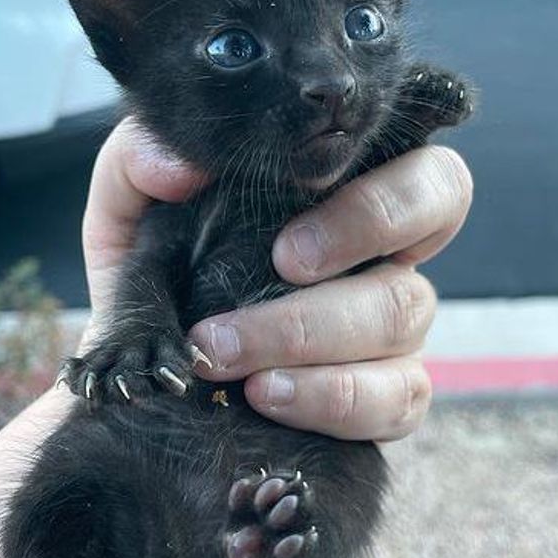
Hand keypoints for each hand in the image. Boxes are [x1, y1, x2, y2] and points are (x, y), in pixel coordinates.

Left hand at [82, 117, 472, 440]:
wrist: (137, 370)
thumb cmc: (152, 273)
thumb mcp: (129, 205)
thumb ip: (139, 155)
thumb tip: (180, 166)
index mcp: (346, 199)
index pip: (425, 177)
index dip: (384, 201)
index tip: (287, 242)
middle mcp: (383, 261)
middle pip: (429, 232)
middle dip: (354, 253)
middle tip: (277, 274)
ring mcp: (392, 336)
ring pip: (405, 321)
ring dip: (312, 339)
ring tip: (226, 358)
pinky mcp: (383, 401)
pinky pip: (400, 401)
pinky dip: (333, 399)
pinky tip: (266, 396)